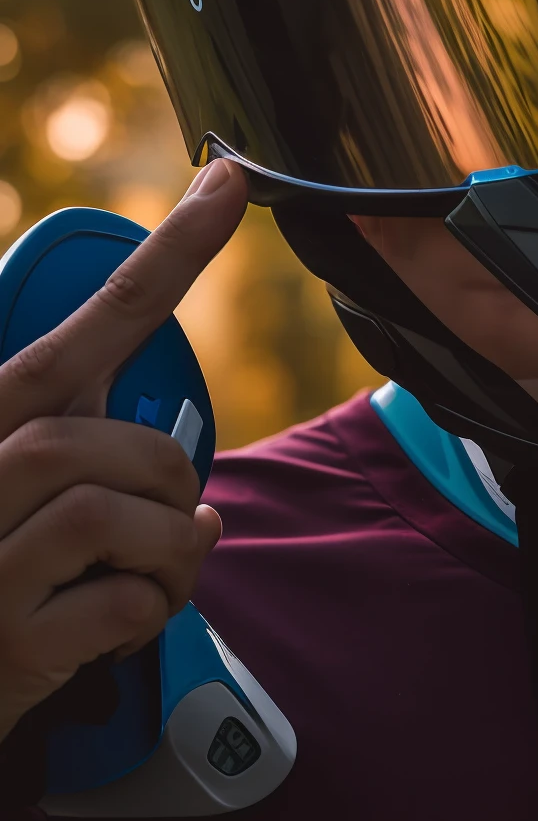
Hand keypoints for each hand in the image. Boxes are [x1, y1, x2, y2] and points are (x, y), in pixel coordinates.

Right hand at [0, 160, 247, 743]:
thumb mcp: (22, 495)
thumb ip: (99, 471)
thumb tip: (202, 513)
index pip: (96, 320)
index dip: (172, 252)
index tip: (231, 181)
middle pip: (127, 443)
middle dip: (171, 486)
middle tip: (159, 527)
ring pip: (129, 517)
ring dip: (166, 554)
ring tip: (139, 580)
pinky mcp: (3, 638)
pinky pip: (124, 603)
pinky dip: (144, 617)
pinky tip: (108, 632)